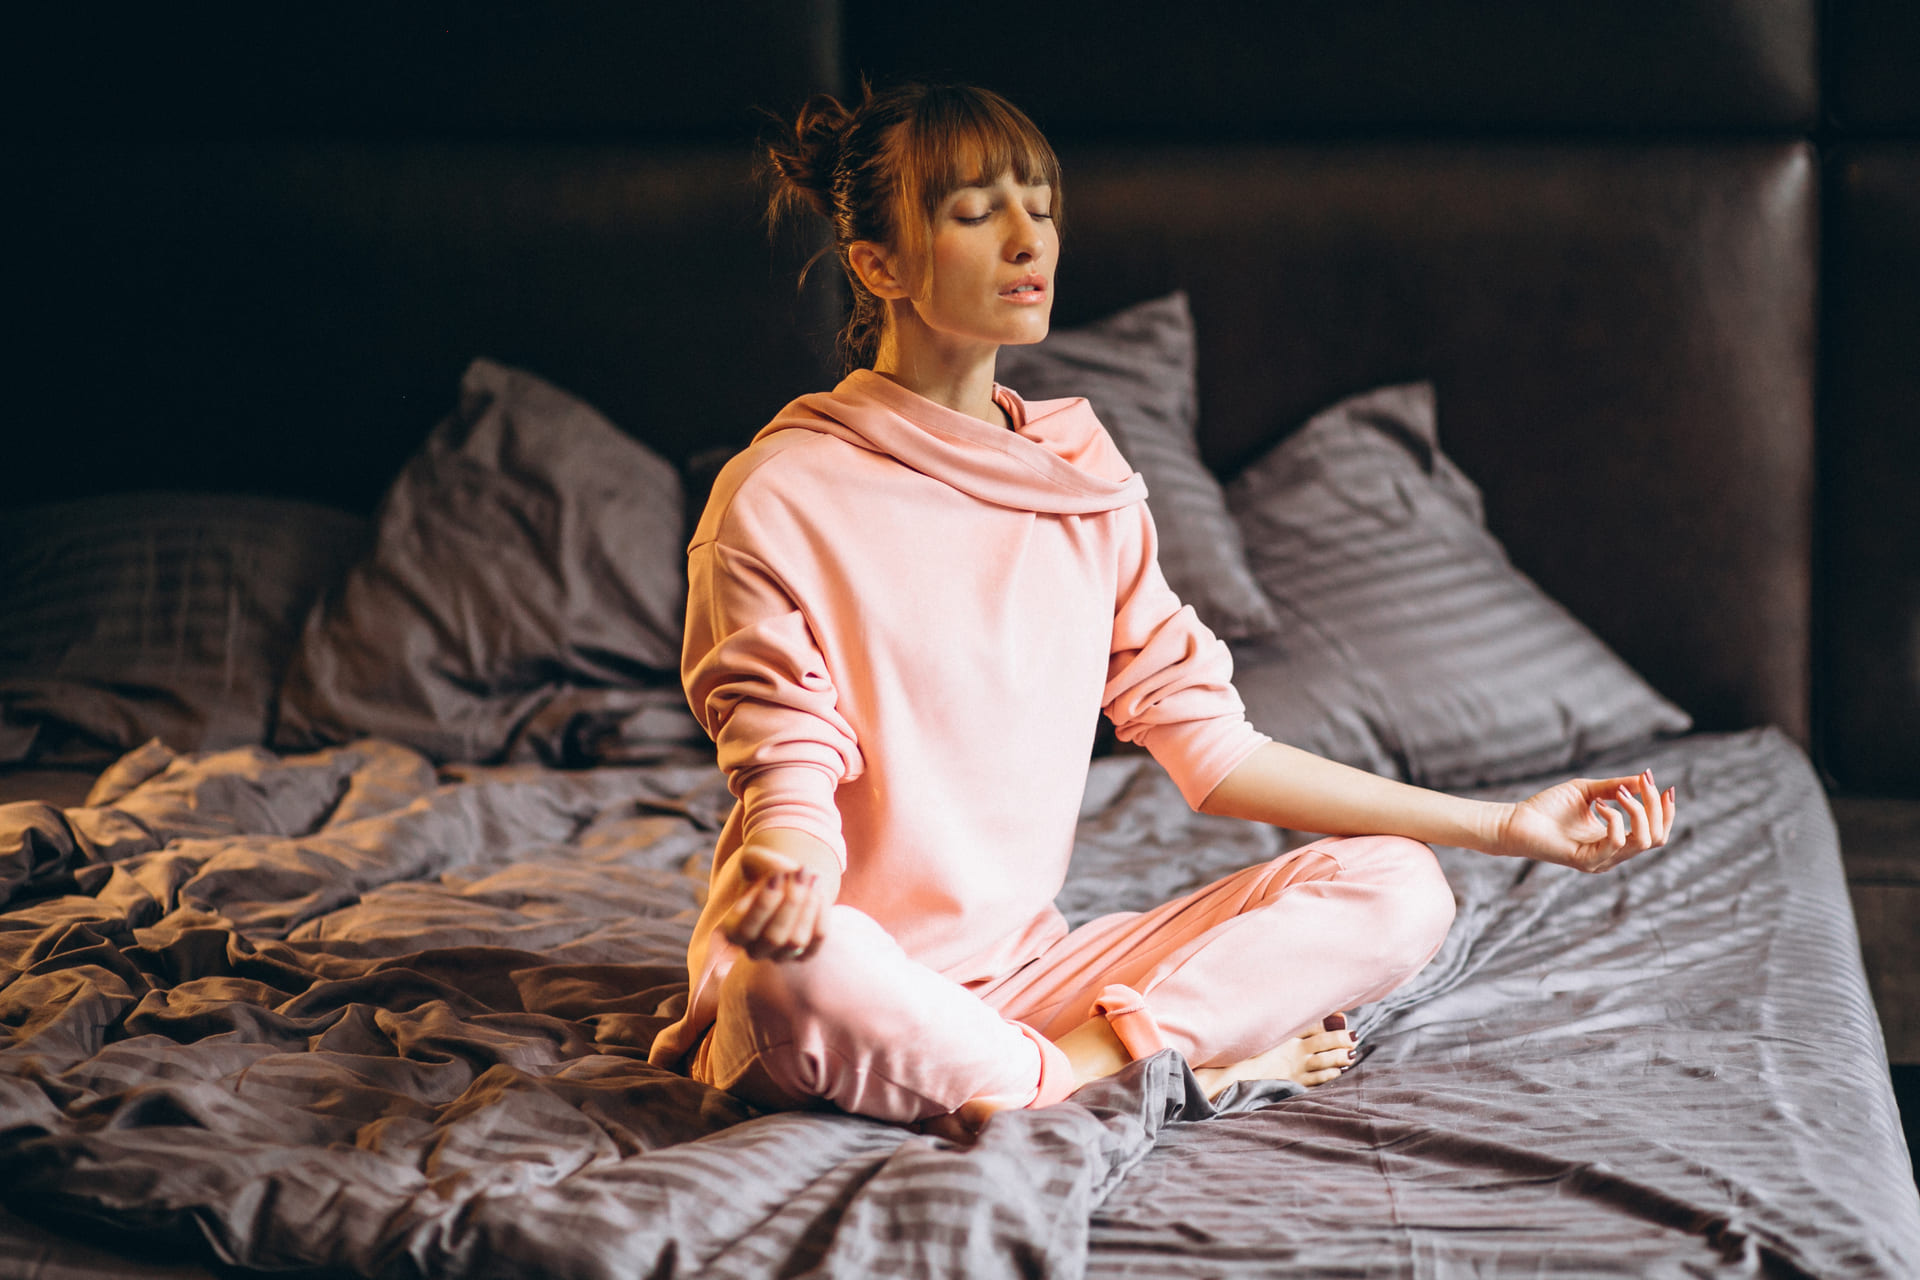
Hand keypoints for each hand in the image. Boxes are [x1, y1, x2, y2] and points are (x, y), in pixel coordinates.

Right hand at [719, 842, 833, 961]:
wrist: (788, 882)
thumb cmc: (766, 871)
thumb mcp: (756, 860)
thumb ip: (763, 864)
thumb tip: (784, 873)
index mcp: (734, 932)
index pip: (746, 929)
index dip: (763, 904)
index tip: (777, 875)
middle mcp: (755, 950)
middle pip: (774, 937)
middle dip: (791, 902)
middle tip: (802, 872)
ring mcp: (781, 956)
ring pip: (796, 941)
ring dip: (808, 905)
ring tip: (813, 878)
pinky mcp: (805, 954)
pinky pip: (817, 938)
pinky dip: (821, 913)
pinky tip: (819, 890)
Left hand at [1492, 769, 1675, 872]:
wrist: (1515, 821)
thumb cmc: (1548, 807)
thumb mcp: (1588, 791)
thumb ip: (1616, 787)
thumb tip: (1644, 779)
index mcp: (1616, 840)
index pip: (1656, 833)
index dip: (1665, 811)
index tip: (1664, 786)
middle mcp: (1613, 854)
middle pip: (1657, 837)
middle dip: (1656, 807)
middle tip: (1644, 782)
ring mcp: (1602, 860)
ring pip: (1643, 841)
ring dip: (1638, 810)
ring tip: (1620, 793)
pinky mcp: (1587, 860)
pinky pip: (1616, 842)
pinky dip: (1614, 819)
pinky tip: (1599, 805)